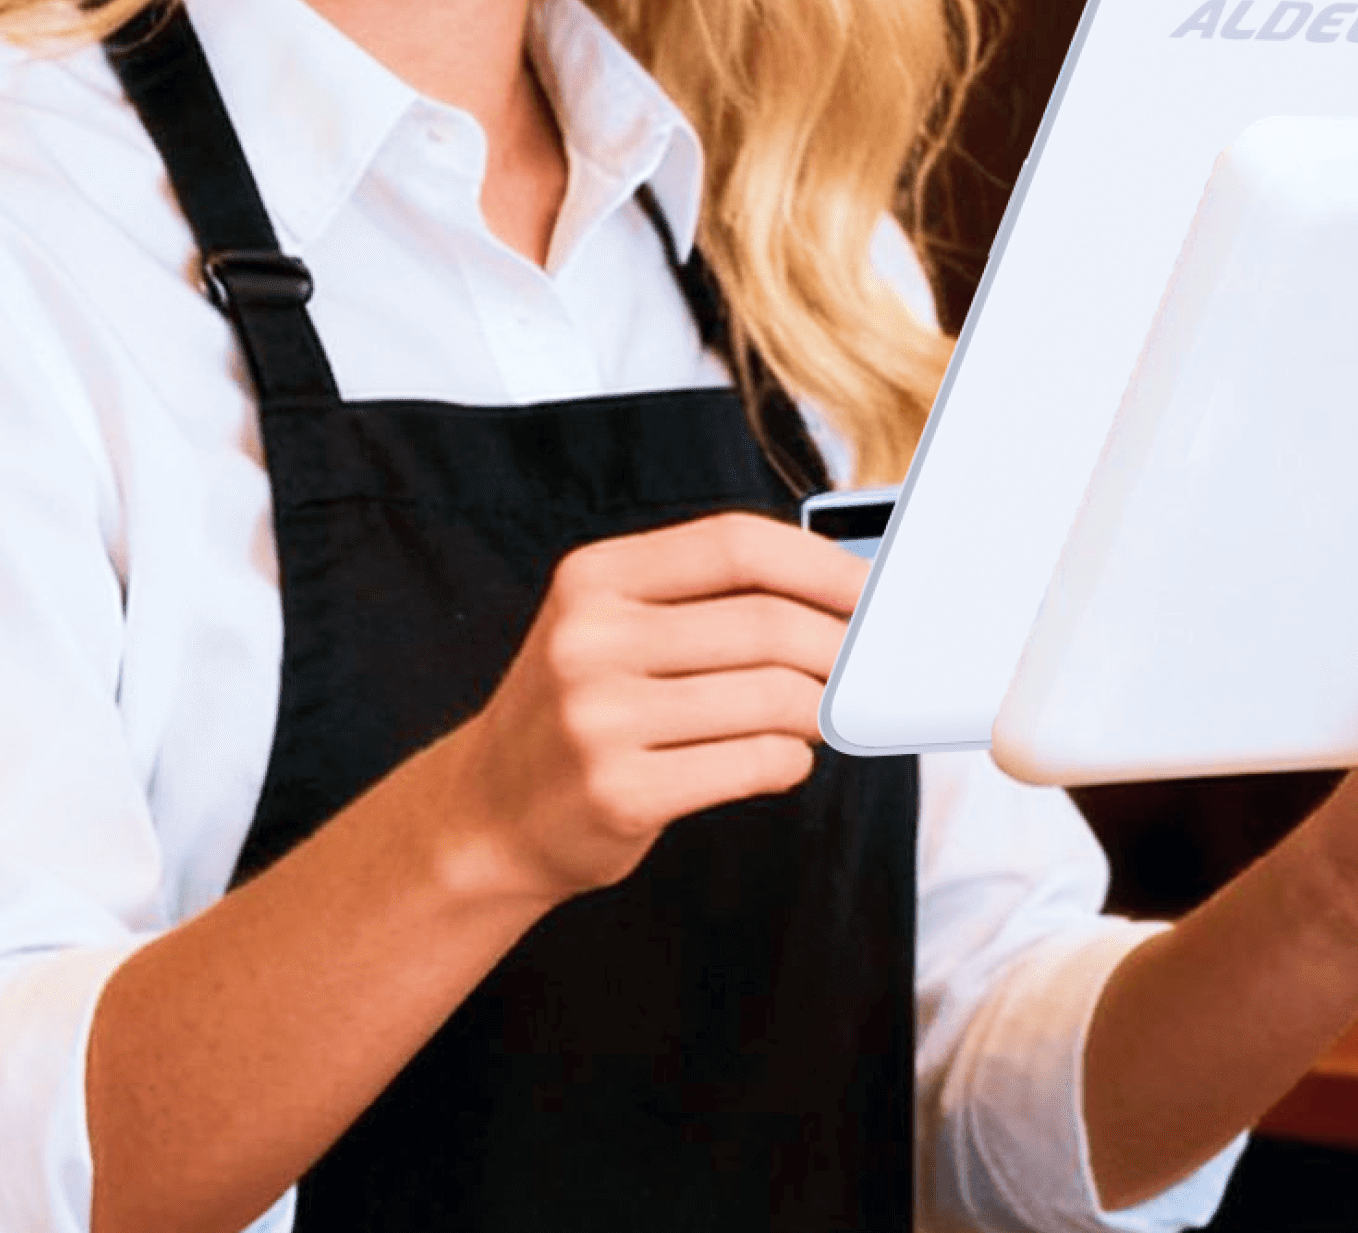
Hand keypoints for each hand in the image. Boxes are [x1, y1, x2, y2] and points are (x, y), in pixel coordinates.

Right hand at [434, 511, 862, 906]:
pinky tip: (781, 759)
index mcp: (593, 578)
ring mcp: (598, 719)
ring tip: (823, 716)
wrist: (486, 812)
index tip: (871, 589)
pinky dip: (789, 761)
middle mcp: (588, 640)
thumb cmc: (583, 709)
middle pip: (766, 625)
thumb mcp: (611, 627)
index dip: (820, 564)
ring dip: (820, 710)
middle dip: (840, 647)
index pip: (734, 544)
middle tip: (871, 667)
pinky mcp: (619, 792)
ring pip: (772, 698)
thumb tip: (840, 592)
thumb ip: (706, 601)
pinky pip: (753, 763)